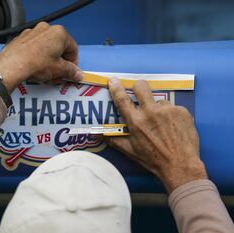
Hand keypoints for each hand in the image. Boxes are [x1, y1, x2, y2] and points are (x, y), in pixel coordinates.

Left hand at [0, 22, 82, 92]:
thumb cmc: (35, 63)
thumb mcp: (59, 70)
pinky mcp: (22, 39)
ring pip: (46, 49)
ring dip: (49, 62)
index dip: (73, 63)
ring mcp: (32, 33)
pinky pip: (35, 49)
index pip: (73, 49)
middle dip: (60, 64)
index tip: (71, 72)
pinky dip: (38, 58)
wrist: (12, 65)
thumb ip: (71, 71)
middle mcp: (46, 29)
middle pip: (59, 48)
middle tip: (59, 75)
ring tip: (47, 75)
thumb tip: (76, 73)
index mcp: (59, 33)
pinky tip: (36, 69)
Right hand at [104, 78, 207, 192]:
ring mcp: (168, 110)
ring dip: (158, 108)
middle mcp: (151, 112)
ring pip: (159, 100)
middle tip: (138, 92)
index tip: (113, 80)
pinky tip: (173, 128)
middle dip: (138, 86)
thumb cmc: (153, 160)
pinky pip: (174, 108)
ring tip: (162, 124)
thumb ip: (114, 140)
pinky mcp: (182, 112)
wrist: (181, 166)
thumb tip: (98, 135)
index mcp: (136, 122)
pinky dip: (172, 116)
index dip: (116, 88)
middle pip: (141, 87)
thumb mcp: (131, 151)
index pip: (122, 99)